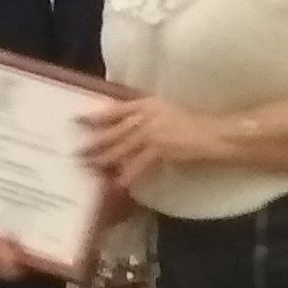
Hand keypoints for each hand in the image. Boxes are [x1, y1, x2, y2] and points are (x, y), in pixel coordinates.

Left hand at [81, 92, 223, 184]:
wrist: (211, 134)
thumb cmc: (191, 123)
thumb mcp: (165, 111)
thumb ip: (145, 115)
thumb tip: (125, 127)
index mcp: (147, 104)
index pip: (115, 109)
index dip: (96, 115)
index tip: (77, 120)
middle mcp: (146, 116)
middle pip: (113, 130)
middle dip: (94, 141)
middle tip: (76, 151)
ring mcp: (152, 133)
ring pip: (121, 147)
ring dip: (104, 158)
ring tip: (90, 166)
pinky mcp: (160, 150)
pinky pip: (138, 164)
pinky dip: (127, 174)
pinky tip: (118, 183)